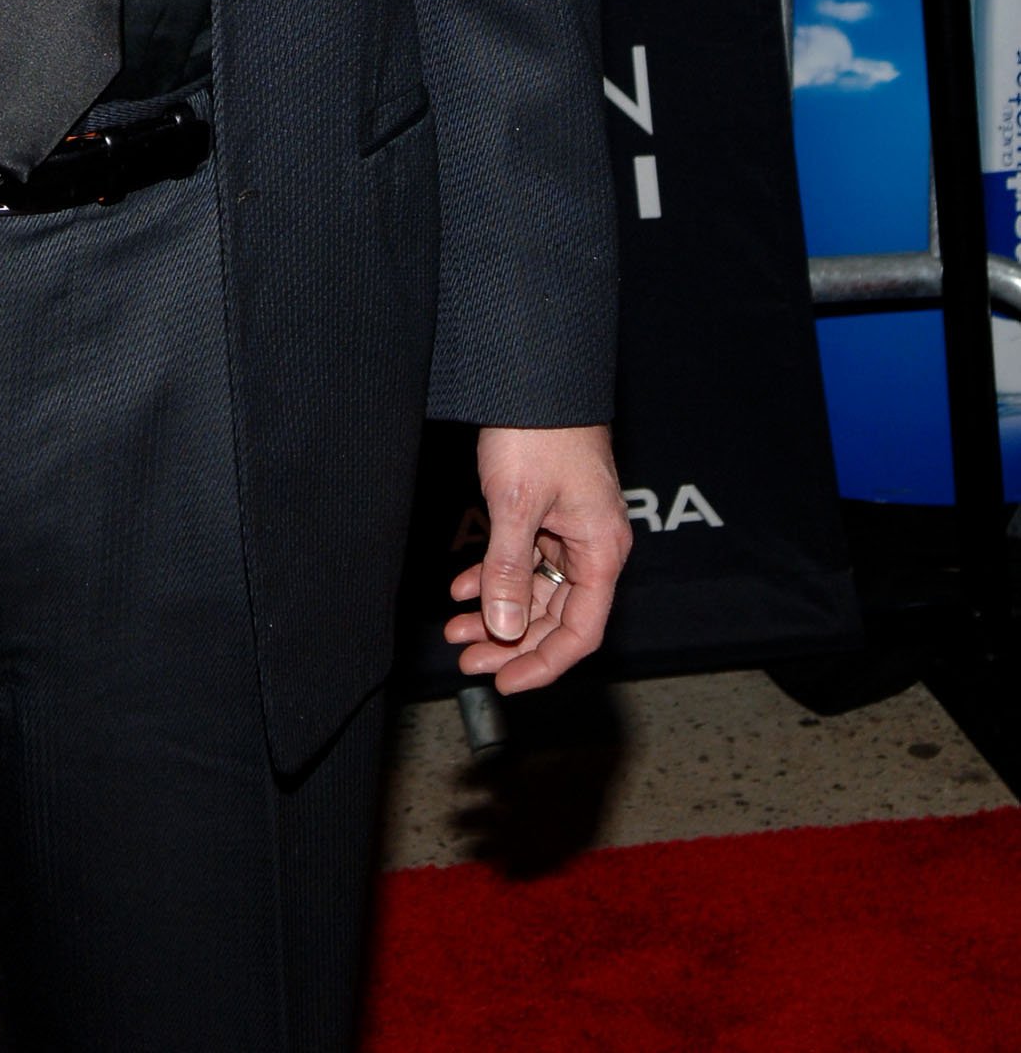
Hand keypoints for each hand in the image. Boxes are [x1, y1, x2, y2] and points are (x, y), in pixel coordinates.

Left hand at [445, 423, 631, 696]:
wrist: (533, 374)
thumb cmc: (537, 431)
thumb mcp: (516, 504)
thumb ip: (510, 570)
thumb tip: (506, 629)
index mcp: (601, 551)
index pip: (580, 632)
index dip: (543, 664)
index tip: (504, 683)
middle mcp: (592, 546)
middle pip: (556, 617)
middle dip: (511, 642)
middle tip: (467, 657)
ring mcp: (570, 529)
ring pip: (536, 590)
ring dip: (497, 611)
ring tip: (455, 629)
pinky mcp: (548, 512)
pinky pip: (525, 559)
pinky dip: (493, 576)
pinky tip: (461, 589)